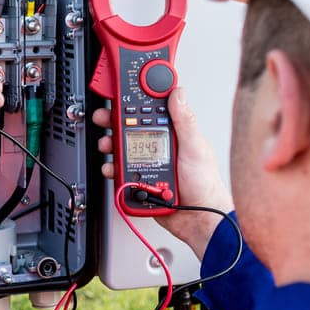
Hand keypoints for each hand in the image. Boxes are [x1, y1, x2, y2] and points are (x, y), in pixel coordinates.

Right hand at [93, 87, 232, 258]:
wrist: (198, 219)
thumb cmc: (205, 184)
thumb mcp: (195, 147)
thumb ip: (185, 121)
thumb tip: (178, 93)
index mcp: (173, 132)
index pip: (152, 110)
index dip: (137, 99)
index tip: (125, 90)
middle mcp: (159, 145)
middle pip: (132, 127)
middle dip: (115, 120)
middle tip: (104, 116)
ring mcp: (148, 161)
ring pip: (123, 148)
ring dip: (111, 144)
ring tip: (107, 144)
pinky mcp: (139, 179)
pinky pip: (121, 170)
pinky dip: (112, 168)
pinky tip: (112, 167)